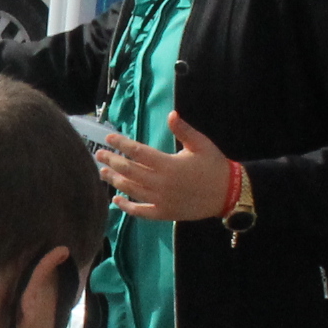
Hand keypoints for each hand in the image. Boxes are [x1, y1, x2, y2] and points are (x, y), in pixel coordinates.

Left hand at [96, 112, 236, 221]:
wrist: (228, 193)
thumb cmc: (214, 165)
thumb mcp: (201, 144)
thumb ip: (183, 130)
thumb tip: (170, 114)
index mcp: (169, 164)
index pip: (138, 152)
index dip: (122, 144)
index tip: (109, 138)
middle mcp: (161, 183)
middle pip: (129, 171)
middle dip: (112, 161)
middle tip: (99, 155)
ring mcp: (161, 200)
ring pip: (132, 190)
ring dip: (115, 181)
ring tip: (103, 172)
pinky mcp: (164, 213)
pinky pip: (141, 211)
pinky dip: (127, 207)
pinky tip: (116, 200)